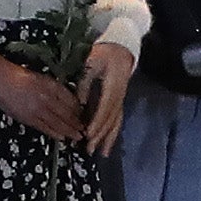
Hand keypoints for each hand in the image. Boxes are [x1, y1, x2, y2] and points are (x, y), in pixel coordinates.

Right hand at [0, 53, 85, 141]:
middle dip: (77, 122)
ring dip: (69, 131)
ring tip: (77, 136)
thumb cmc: (16, 75)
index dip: (78, 108)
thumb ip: (52, 87)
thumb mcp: (39, 77)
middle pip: (67, 113)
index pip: (70, 99)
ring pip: (58, 122)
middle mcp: (47, 97)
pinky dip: (55, 134)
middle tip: (85, 129)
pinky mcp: (28, 118)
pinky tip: (62, 138)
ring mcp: (38, 109)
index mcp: (50, 85)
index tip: (83, 113)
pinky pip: (45, 128)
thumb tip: (64, 98)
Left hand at [76, 37, 135, 154]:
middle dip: (100, 136)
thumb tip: (78, 103)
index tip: (88, 135)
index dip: (96, 123)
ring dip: (108, 139)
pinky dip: (112, 133)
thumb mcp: (92, 64)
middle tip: (89, 150)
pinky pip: (117, 120)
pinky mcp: (119, 101)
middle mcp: (119, 97)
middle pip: (110, 120)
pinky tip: (108, 142)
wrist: (122, 47)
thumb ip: (85, 83)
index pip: (104, 109)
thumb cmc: (105, 53)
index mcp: (113, 87)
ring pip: (115, 123)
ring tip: (101, 153)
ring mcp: (121, 100)